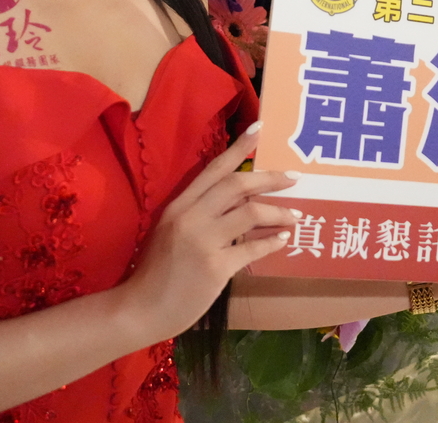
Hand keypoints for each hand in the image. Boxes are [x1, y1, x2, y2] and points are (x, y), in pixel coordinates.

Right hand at [116, 124, 296, 340]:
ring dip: (279, 212)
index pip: (213, 168)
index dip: (238, 147)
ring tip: (296, 215)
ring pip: (251, 212)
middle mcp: (191, 217)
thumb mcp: (171, 232)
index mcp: (178, 205)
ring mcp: (203, 241)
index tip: (260, 129)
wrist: (141, 309)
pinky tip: (282, 240)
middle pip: (237, 185)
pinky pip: (253, 248)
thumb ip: (200, 214)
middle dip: (270, 178)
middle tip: (294, 178)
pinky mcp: (216, 267)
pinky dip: (272, 242)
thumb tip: (240, 202)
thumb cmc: (156, 272)